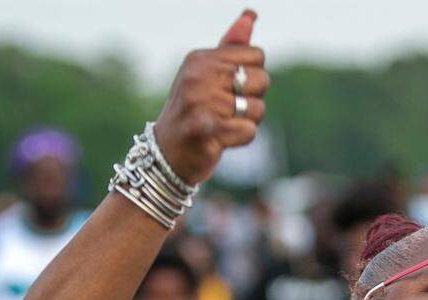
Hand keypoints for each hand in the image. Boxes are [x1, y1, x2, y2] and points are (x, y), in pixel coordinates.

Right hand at [152, 10, 268, 184]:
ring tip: (222, 125)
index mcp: (200, 59)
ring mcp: (201, 103)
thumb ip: (230, 48)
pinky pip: (249, 131)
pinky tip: (221, 140)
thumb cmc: (192, 113)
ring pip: (257, 108)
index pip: (257, 56)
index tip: (229, 90)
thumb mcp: (206, 76)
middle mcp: (198, 76)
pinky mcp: (207, 130)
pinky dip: (240, 139)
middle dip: (252, 99)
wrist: (166, 155)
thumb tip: (251, 15)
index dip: (252, 76)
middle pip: (261, 79)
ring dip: (246, 122)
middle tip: (226, 111)